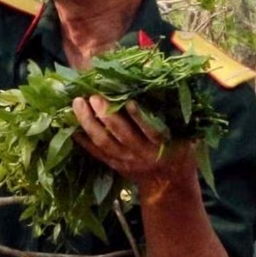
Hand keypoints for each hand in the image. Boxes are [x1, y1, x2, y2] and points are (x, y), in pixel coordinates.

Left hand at [71, 95, 197, 193]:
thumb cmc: (179, 151)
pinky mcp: (113, 164)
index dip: (140, 117)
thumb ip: (174, 110)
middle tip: (94, 96)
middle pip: (121, 135)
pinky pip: (95, 152)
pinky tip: (69, 125)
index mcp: (163, 145)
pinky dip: (82, 139)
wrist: (167, 184)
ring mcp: (125, 160)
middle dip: (107, 115)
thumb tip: (159, 73)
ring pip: (104, 142)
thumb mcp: (186, 134)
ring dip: (89, 123)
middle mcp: (142, 154)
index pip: (151, 130)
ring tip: (78, 103)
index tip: (128, 101)